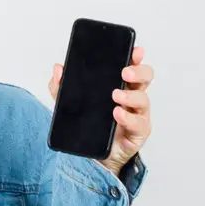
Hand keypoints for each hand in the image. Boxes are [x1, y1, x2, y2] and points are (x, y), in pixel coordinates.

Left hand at [48, 46, 153, 175]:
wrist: (97, 155)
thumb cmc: (91, 124)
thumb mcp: (72, 104)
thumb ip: (63, 87)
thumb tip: (58, 69)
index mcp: (120, 84)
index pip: (131, 66)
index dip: (135, 57)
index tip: (134, 50)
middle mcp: (132, 96)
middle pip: (145, 78)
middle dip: (138, 72)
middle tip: (125, 73)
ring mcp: (137, 114)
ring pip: (144, 99)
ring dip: (130, 95)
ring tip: (116, 95)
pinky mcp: (138, 132)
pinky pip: (139, 123)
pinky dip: (128, 117)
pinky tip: (117, 113)